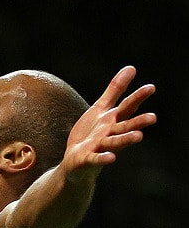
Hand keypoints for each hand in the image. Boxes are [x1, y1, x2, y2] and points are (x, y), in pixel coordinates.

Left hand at [64, 65, 155, 181]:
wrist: (75, 160)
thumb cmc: (92, 133)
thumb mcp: (101, 109)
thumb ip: (115, 90)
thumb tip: (131, 68)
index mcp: (113, 120)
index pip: (127, 107)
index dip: (137, 97)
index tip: (150, 87)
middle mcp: (110, 133)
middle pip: (125, 126)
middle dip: (138, 122)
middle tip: (153, 118)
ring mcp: (99, 147)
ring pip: (115, 142)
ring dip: (126, 140)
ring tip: (139, 136)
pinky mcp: (87, 158)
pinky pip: (96, 158)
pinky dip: (103, 158)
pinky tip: (111, 158)